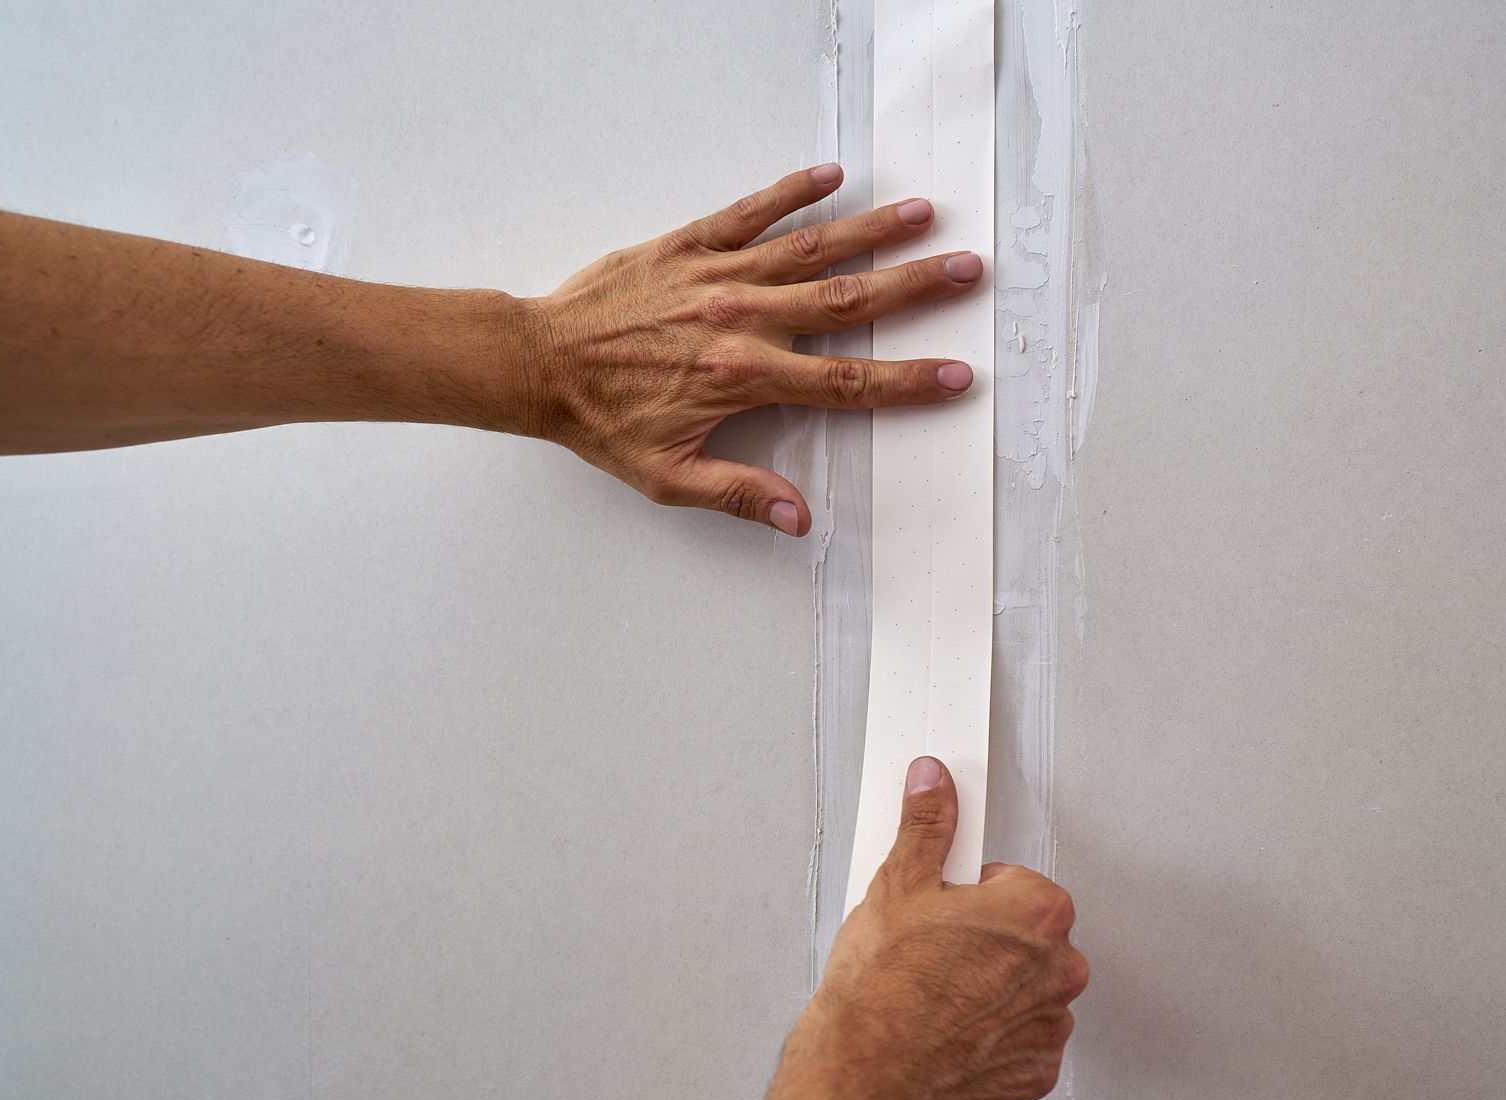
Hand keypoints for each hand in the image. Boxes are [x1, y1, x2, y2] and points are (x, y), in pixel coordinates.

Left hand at [518, 164, 983, 536]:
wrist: (536, 362)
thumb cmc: (600, 422)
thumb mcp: (666, 476)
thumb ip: (738, 494)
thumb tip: (798, 519)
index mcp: (743, 378)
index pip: (846, 382)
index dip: (907, 381)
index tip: (955, 376)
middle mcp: (740, 319)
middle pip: (848, 301)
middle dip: (916, 286)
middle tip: (969, 268)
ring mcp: (716, 276)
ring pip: (810, 249)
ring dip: (872, 230)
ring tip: (923, 212)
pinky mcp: (687, 244)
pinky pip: (749, 212)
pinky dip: (791, 191)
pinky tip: (833, 175)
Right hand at [797, 757, 1088, 1099]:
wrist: (865, 1071)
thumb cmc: (882, 989)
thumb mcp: (898, 883)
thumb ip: (927, 824)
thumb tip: (933, 784)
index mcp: (1038, 913)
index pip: (1017, 882)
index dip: (974, 894)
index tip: (945, 909)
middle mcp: (1060, 970)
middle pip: (1028, 936)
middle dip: (988, 940)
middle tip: (935, 951)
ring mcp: (1049, 1025)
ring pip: (1026, 989)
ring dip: (993, 988)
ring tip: (938, 994)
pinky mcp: (1035, 1070)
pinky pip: (1022, 1040)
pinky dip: (993, 1036)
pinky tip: (950, 1031)